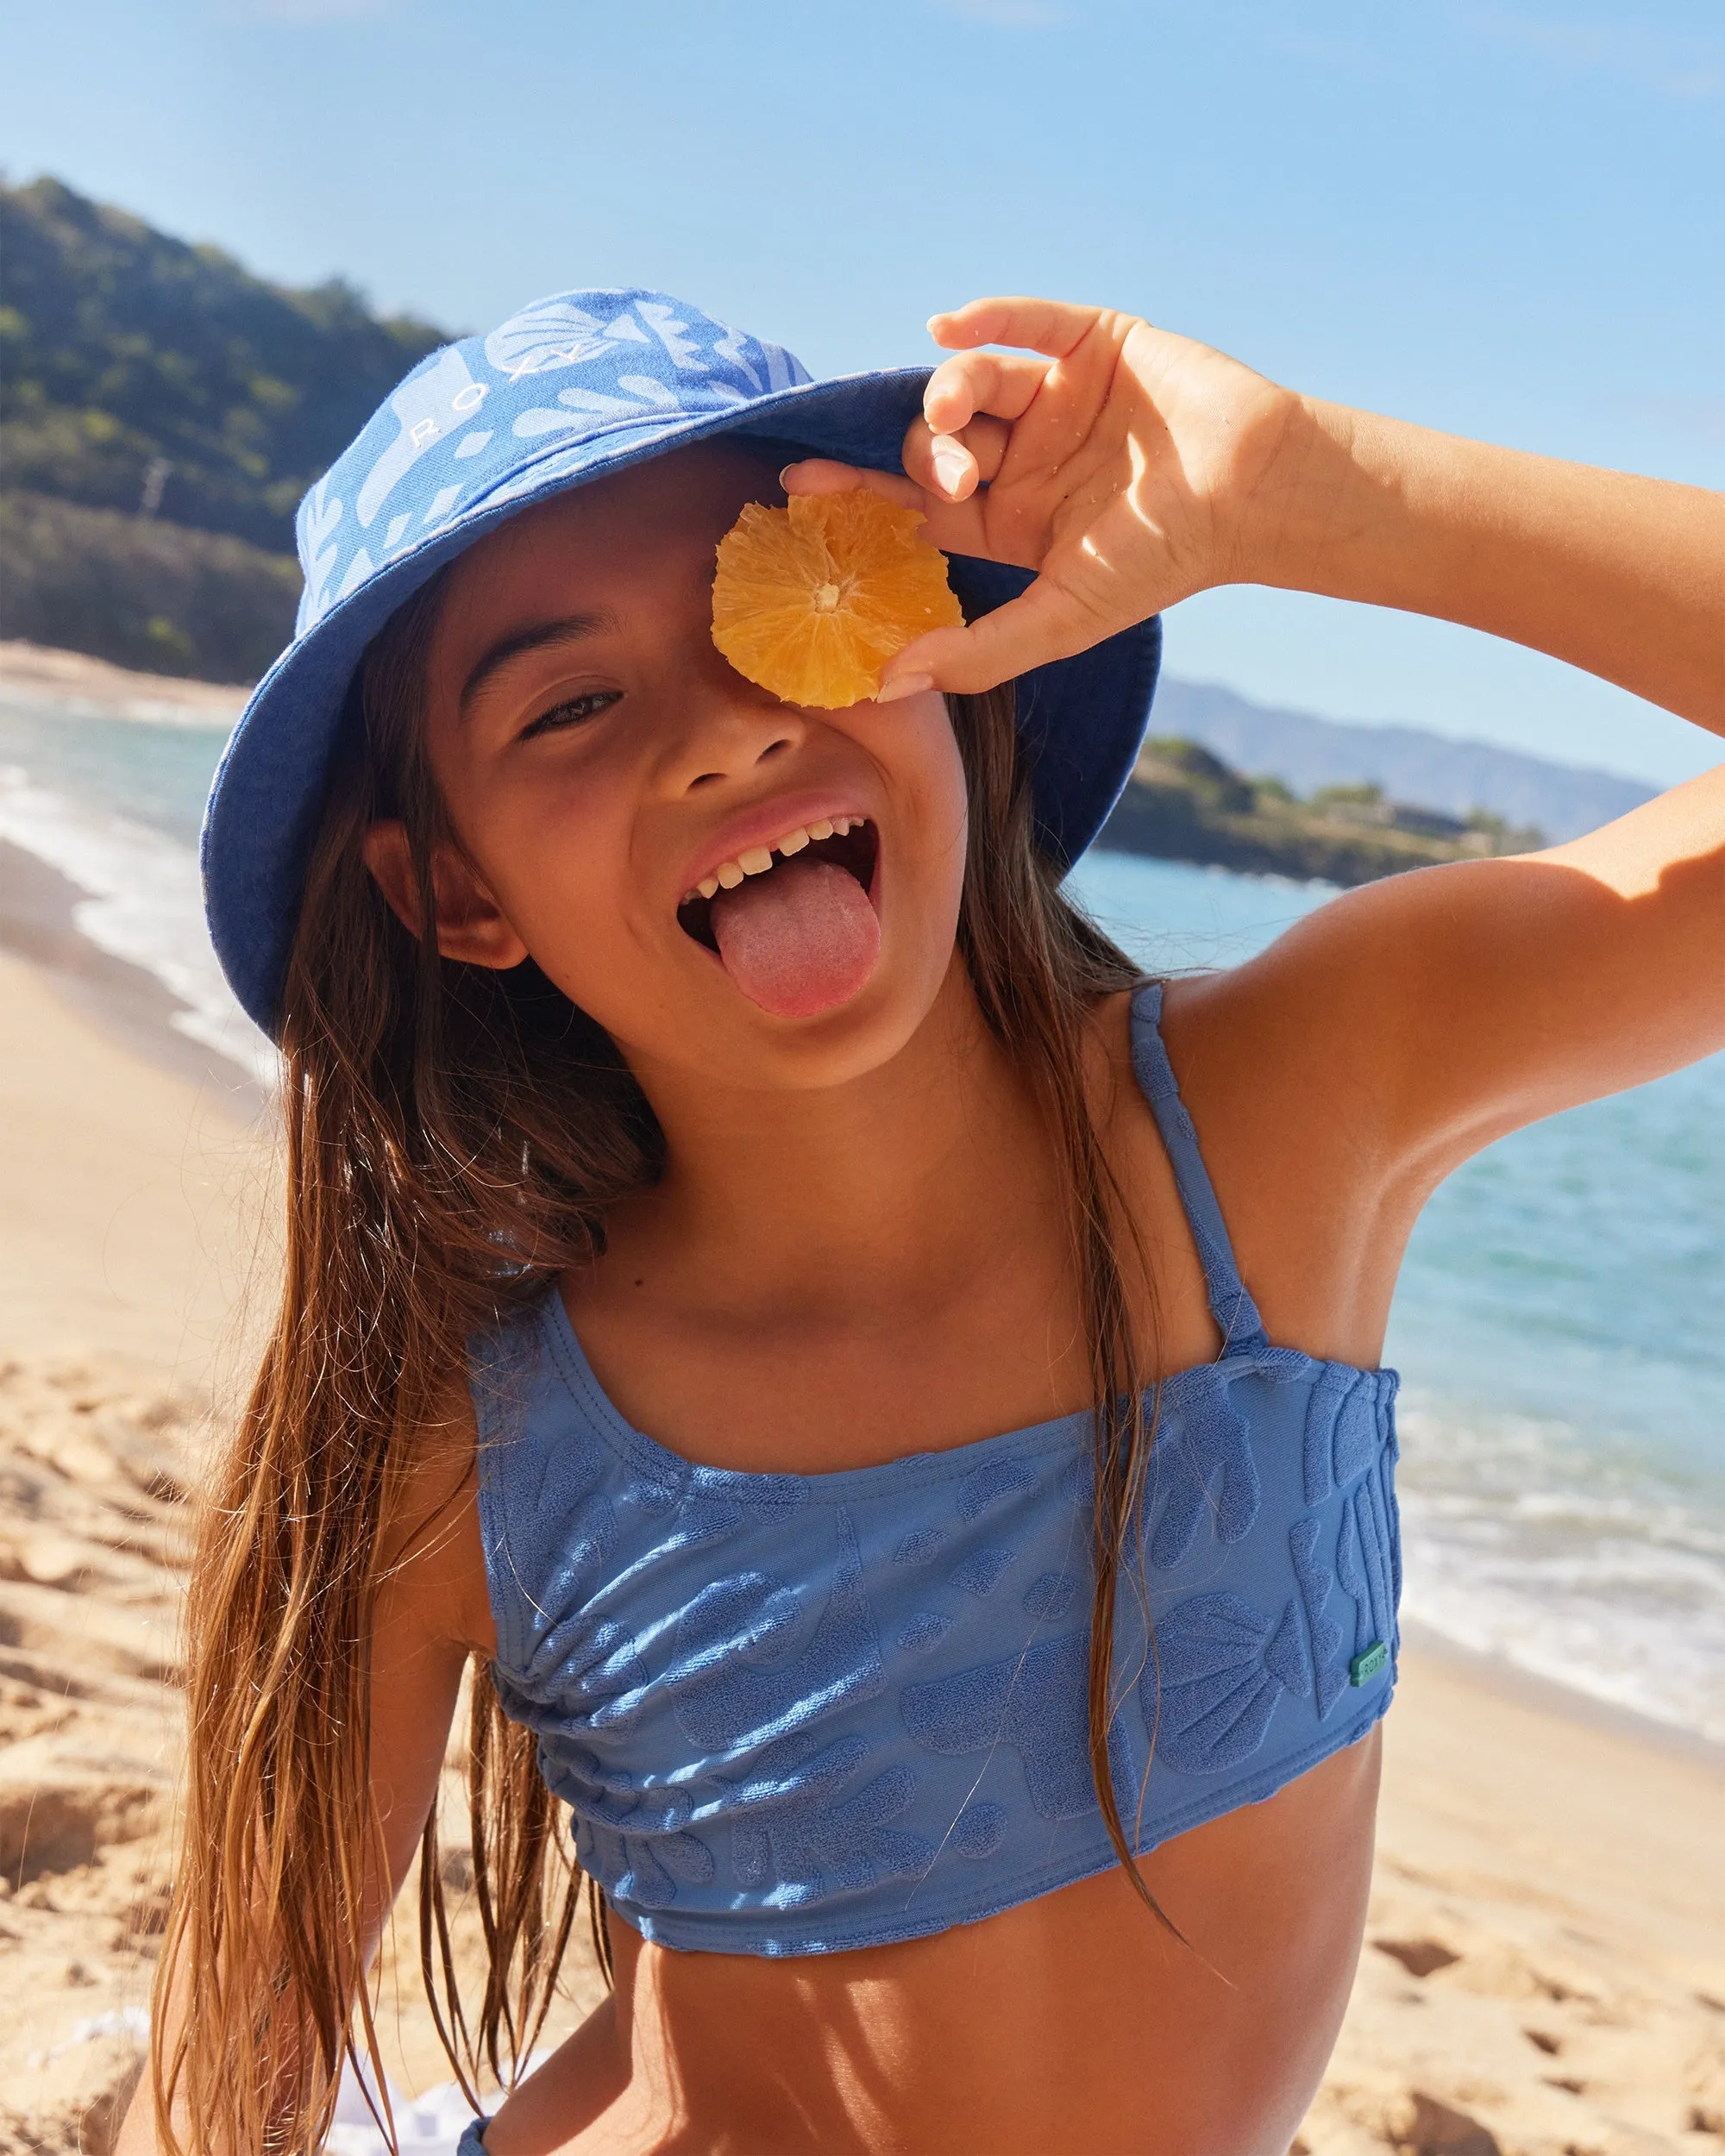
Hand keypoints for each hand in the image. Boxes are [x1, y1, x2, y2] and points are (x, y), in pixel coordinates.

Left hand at [782, 297, 1296, 695]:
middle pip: (939, 439)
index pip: (918, 501)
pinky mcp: (1093, 343)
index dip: (862, 491)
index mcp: (1011, 517)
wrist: (1250, 496)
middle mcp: (1026, 455)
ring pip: (974, 380)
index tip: (801, 487)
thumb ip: (975, 653)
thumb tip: (885, 685)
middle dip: (931, 454)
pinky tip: (947, 327)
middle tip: (959, 478)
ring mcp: (1056, 396)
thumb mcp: (1059, 620)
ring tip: (962, 412)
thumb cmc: (1162, 562)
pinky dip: (986, 317)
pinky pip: (1025, 319)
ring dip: (952, 393)